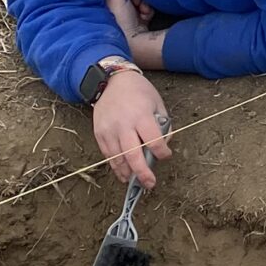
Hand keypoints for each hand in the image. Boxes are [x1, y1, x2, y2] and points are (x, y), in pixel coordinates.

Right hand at [92, 67, 172, 189]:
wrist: (112, 81)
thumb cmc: (139, 92)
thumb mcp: (157, 103)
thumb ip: (163, 125)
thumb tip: (164, 145)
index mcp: (141, 116)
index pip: (154, 141)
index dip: (162, 152)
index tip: (165, 155)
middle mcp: (124, 125)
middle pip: (133, 155)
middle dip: (143, 172)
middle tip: (150, 184)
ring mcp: (109, 130)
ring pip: (118, 158)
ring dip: (127, 173)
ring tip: (135, 183)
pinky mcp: (99, 133)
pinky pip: (107, 154)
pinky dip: (115, 166)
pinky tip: (123, 173)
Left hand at [106, 0, 168, 70]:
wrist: (136, 44)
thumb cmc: (121, 23)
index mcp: (107, 1)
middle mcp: (116, 7)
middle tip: (136, 2)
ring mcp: (128, 13)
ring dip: (144, 3)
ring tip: (141, 11)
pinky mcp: (139, 19)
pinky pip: (147, 7)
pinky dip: (148, 11)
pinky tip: (145, 17)